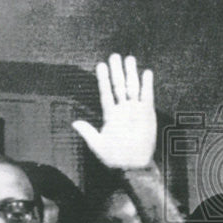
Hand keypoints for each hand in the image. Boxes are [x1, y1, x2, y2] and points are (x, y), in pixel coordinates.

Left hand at [72, 54, 155, 170]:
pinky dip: (147, 84)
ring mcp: (136, 111)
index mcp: (111, 115)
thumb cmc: (115, 158)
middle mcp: (123, 110)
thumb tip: (74, 123)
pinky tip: (146, 72)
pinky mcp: (148, 114)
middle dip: (117, 71)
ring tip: (130, 58)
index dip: (103, 79)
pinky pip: (148, 96)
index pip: (106, 93)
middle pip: (119, 86)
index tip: (100, 65)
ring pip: (133, 88)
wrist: (134, 166)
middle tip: (115, 55)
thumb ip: (88, 132)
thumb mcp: (98, 145)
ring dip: (131, 73)